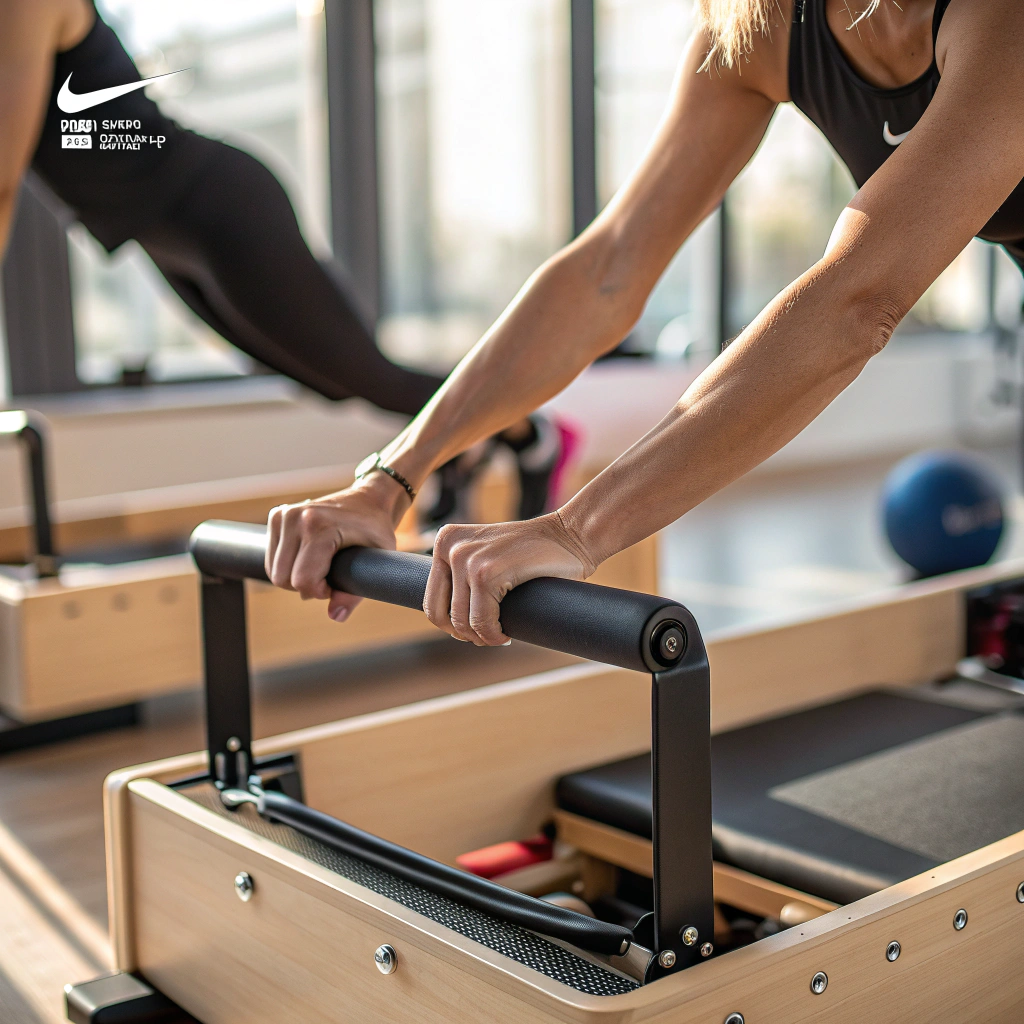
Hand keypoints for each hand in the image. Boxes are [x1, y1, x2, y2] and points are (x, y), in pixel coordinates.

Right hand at [266, 474, 406, 621]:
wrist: (369, 500)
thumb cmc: (375, 530)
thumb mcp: (377, 561)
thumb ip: (355, 593)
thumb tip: (335, 616)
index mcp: (319, 527)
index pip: (302, 579)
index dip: (319, 591)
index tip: (337, 582)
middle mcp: (296, 518)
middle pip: (283, 578)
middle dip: (306, 586)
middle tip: (330, 575)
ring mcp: (284, 514)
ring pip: (274, 571)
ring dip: (295, 577)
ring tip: (321, 565)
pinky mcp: (277, 515)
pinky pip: (271, 559)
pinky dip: (288, 566)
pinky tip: (308, 556)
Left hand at [424, 512, 596, 645]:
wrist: (571, 536)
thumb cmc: (533, 553)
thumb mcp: (486, 555)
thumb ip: (462, 575)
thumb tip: (445, 620)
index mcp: (444, 541)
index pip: (432, 599)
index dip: (453, 624)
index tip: (478, 627)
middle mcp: (449, 547)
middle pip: (440, 614)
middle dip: (464, 633)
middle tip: (489, 635)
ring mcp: (466, 558)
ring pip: (462, 622)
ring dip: (482, 637)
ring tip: (500, 634)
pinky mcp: (485, 572)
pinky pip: (481, 622)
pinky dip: (494, 636)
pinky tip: (506, 634)